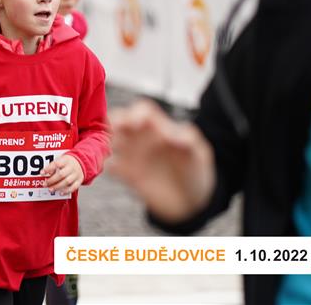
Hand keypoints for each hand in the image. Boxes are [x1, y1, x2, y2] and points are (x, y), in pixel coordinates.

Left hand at [42, 154, 83, 194]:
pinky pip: (73, 187)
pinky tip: (60, 193)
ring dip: (57, 186)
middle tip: (45, 184)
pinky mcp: (79, 181)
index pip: (56, 164)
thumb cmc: (67, 162)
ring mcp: (76, 174)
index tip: (41, 173)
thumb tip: (46, 174)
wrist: (81, 162)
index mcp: (66, 160)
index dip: (48, 169)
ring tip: (50, 189)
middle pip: (61, 175)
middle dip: (51, 180)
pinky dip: (67, 191)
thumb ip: (54, 166)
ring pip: (67, 182)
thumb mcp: (61, 159)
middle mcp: (71, 167)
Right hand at [108, 100, 215, 222]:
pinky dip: (111, 166)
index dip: (136, 113)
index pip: (142, 110)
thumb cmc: (196, 171)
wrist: (191, 200)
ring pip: (112, 140)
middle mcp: (142, 138)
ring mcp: (133, 155)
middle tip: (118, 132)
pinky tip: (122, 172)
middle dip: (115, 122)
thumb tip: (171, 134)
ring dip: (111, 143)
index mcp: (159, 127)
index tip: (138, 124)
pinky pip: (111, 166)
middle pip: (119, 119)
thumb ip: (188, 140)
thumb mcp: (199, 153)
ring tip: (120, 153)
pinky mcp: (128, 175)